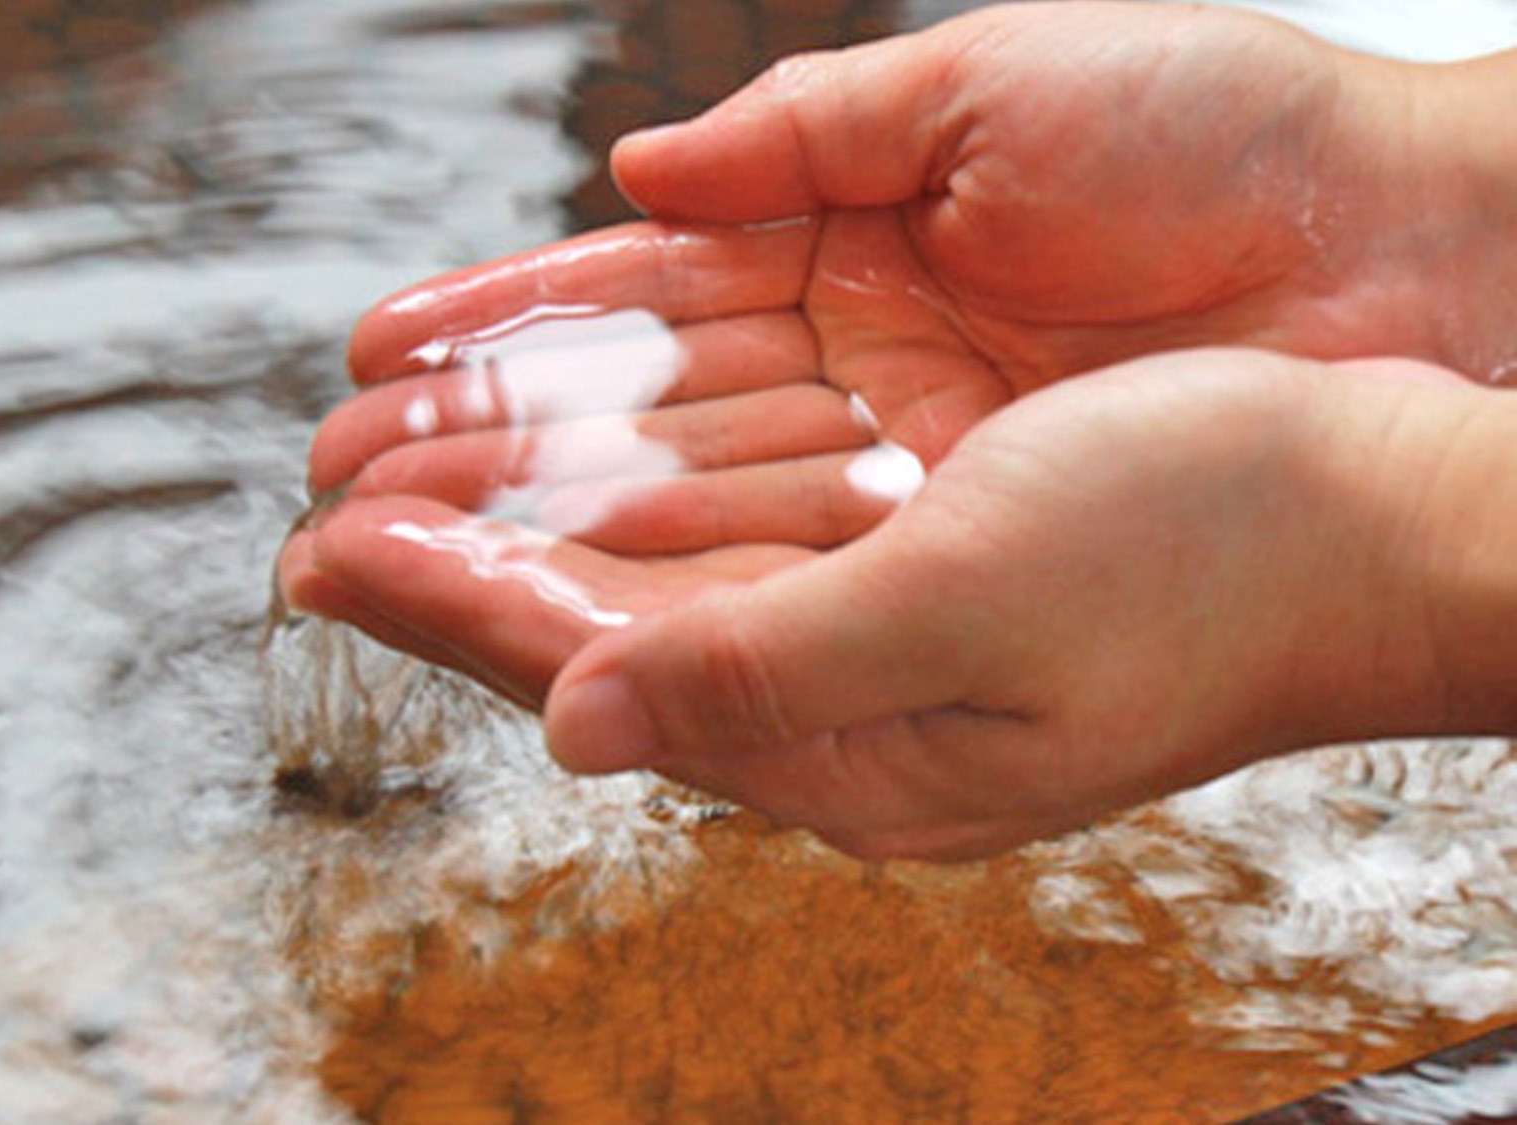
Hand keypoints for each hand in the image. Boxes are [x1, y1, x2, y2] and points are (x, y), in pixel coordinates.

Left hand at [291, 350, 1489, 858]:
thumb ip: (759, 672)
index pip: (590, 670)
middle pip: (598, 614)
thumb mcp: (970, 610)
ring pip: (659, 554)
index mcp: (844, 746)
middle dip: (460, 547)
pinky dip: (650, 462)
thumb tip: (569, 726)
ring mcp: (884, 621)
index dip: (446, 604)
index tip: (319, 549)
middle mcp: (845, 695)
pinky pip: (746, 506)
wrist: (1395, 508)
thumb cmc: (1217, 557)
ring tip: (418, 449)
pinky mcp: (925, 549)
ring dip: (537, 493)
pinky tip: (587, 434)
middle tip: (324, 493)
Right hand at [323, 2, 1508, 491]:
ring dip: (526, 530)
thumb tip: (634, 175)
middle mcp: (859, 373)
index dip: (505, 327)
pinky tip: (530, 593)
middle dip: (475, 450)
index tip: (375, 350)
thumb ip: (802, 133)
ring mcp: (905, 471)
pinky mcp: (960, 549)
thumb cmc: (1220, 134)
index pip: (638, 301)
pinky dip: (652, 582)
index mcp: (853, 244)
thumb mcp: (987, 88)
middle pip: (630, 422)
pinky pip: (775, 572)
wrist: (1411, 253)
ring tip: (380, 547)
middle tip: (328, 483)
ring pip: (676, 506)